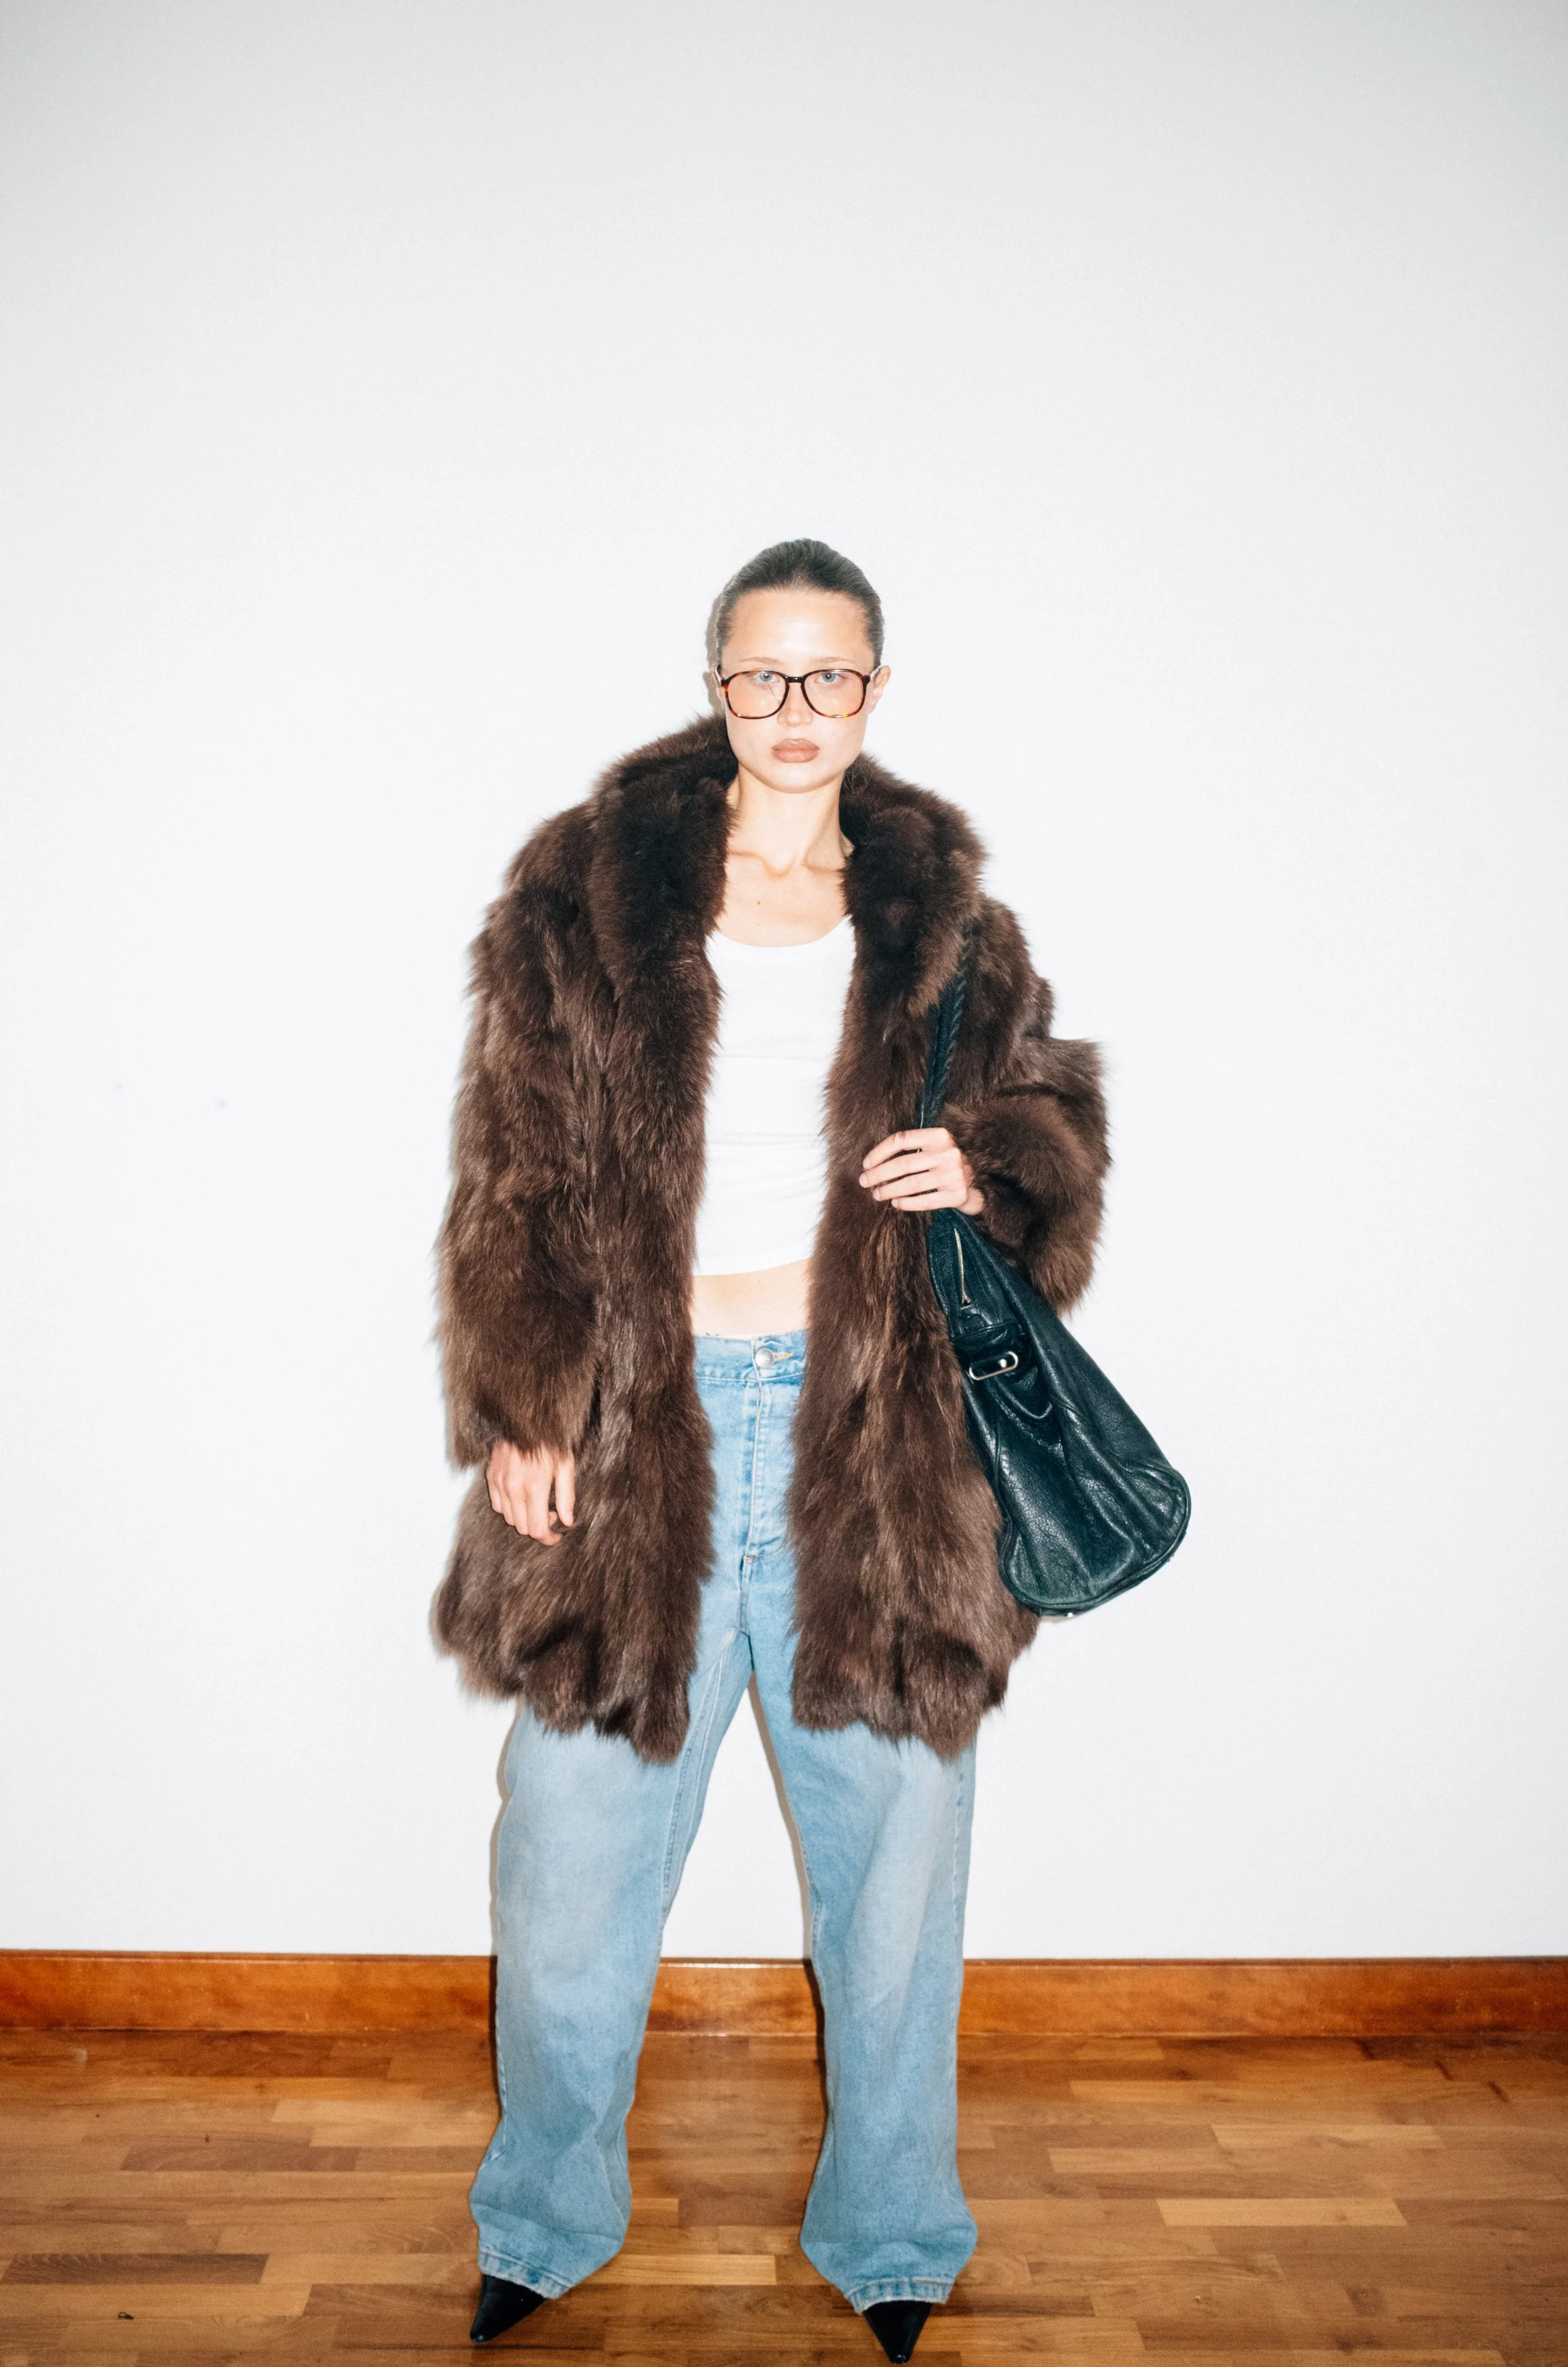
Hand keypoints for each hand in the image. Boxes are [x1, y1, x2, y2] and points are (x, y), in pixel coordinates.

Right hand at [486, 1441, 574, 1545]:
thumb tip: (568, 1521)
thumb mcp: (566, 1464)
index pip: (536, 1529)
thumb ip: (566, 1496)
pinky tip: (521, 1496)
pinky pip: (497, 1505)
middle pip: (522, 1527)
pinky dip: (509, 1507)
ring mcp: (499, 1482)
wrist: (524, 1416)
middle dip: (538, 1527)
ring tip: (537, 1503)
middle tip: (550, 1513)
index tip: (556, 1535)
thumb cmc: (549, 1439)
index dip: (548, 1538)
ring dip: (524, 1517)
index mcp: (534, 1487)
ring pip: (509, 1519)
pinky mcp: (491, 1476)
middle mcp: (513, 1488)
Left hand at [858, 1127, 984, 1213]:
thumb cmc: (945, 1164)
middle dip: (879, 1174)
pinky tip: (895, 1203)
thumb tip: (872, 1163)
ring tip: (877, 1194)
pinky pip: (925, 1201)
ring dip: (889, 1190)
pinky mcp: (957, 1194)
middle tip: (864, 1182)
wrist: (976, 1183)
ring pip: (912, 1184)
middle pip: (904, 1163)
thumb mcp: (933, 1148)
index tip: (866, 1164)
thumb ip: (911, 1148)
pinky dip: (907, 1203)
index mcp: (940, 1136)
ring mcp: (955, 1174)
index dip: (880, 1152)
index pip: (902, 1139)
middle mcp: (949, 1153)